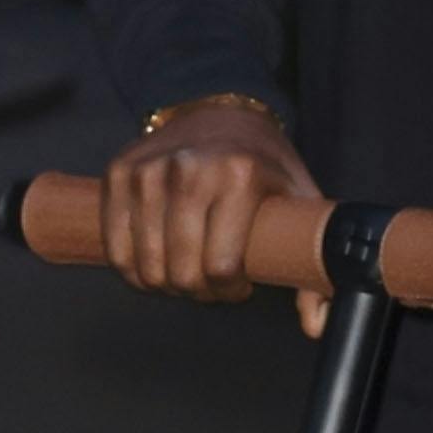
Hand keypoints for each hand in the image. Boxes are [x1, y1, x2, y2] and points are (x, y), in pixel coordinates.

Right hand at [100, 100, 326, 329]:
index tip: (236, 285)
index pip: (220, 268)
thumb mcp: (299, 204)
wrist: (218, 108)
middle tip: (207, 279)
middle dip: (196, 290)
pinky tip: (154, 260)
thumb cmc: (260, 163)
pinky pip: (116, 249)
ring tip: (183, 267)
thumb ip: (311, 269)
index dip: (228, 291)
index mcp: (238, 177)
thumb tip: (315, 325)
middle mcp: (190, 171)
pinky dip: (133, 268)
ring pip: (146, 267)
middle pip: (181, 273)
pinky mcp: (120, 174)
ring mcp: (149, 172)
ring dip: (164, 282)